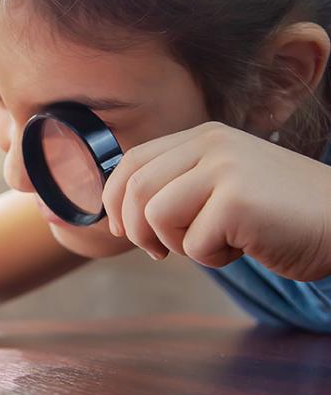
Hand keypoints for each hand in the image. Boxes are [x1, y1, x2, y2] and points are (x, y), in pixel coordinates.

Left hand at [102, 121, 330, 280]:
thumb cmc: (281, 215)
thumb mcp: (225, 184)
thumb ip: (180, 186)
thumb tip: (122, 213)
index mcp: (204, 136)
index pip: (133, 161)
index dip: (115, 198)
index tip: (121, 228)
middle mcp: (211, 145)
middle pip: (136, 188)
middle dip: (136, 228)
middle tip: (158, 252)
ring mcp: (225, 169)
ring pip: (157, 215)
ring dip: (179, 244)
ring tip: (216, 243)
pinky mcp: (237, 201)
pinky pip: (193, 244)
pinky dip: (213, 258)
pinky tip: (245, 247)